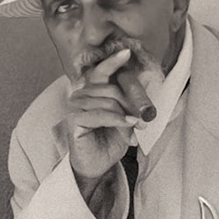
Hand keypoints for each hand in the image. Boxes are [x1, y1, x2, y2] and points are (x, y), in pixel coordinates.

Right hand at [64, 43, 145, 197]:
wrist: (97, 167)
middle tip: (143, 121)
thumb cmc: (109, 142)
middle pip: (112, 88)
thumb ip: (130, 100)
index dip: (112, 62)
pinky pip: (101, 114)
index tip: (126, 52)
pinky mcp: (74, 120)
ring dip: (126, 118)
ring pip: (109, 101)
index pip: (100, 71)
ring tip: (134, 133)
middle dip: (131, 105)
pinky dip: (118, 121)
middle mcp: (81, 96)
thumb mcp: (125, 118)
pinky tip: (129, 128)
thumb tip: (144, 79)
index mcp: (92, 92)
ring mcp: (75, 107)